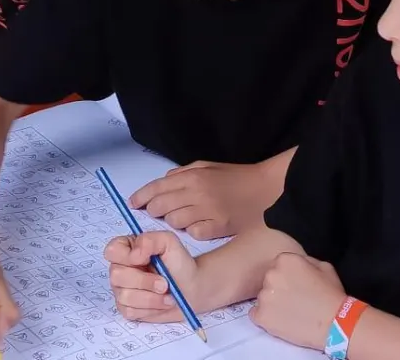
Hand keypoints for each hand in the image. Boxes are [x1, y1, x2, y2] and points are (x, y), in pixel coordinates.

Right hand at [105, 231, 199, 323]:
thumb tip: (133, 254)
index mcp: (127, 249)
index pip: (111, 251)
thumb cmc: (179, 263)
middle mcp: (120, 269)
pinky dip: (150, 308)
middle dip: (145, 281)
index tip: (147, 259)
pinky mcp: (127, 308)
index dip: (126, 257)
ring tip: (167, 294)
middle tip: (164, 283)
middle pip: (116, 275)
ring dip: (151, 297)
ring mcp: (121, 289)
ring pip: (125, 295)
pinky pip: (130, 311)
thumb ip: (149, 240)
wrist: (191, 288)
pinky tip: (161, 303)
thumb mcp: (169, 242)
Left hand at [128, 160, 276, 239]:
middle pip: (160, 207)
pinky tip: (199, 225)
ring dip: (173, 221)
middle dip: (155, 211)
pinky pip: (193, 233)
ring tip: (183, 217)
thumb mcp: (208, 166)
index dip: (141, 197)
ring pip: (174, 222)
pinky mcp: (217, 228)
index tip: (133, 203)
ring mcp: (206, 212)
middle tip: (158, 212)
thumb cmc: (237, 177)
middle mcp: (196, 193)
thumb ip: (183, 173)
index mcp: (192, 176)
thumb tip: (163, 181)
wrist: (266, 189)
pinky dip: (192, 231)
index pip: (156, 188)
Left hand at [250, 253, 345, 348]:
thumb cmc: (331, 294)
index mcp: (285, 260)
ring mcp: (264, 296)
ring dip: (272, 303)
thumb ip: (305, 261)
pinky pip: (256, 314)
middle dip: (278, 288)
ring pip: (263, 297)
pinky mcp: (261, 315)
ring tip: (289, 312)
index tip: (296, 286)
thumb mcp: (324, 266)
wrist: (334, 323)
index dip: (287, 276)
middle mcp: (271, 274)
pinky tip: (281, 320)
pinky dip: (266, 317)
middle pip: (268, 280)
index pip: (278, 265)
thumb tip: (297, 264)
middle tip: (293, 299)